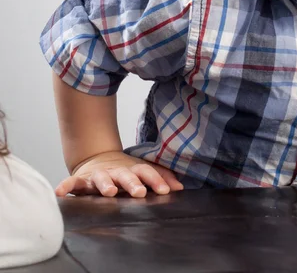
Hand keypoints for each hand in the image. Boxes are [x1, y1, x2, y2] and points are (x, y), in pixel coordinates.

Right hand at [55, 151, 183, 197]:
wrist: (100, 159)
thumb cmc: (126, 171)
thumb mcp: (143, 172)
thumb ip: (162, 178)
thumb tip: (180, 187)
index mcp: (133, 169)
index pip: (147, 172)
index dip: (156, 180)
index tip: (165, 190)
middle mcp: (117, 171)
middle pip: (126, 176)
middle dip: (132, 183)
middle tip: (139, 192)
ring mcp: (99, 175)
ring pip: (101, 179)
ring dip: (105, 185)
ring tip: (108, 192)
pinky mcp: (81, 180)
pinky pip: (72, 182)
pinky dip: (66, 186)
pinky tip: (60, 192)